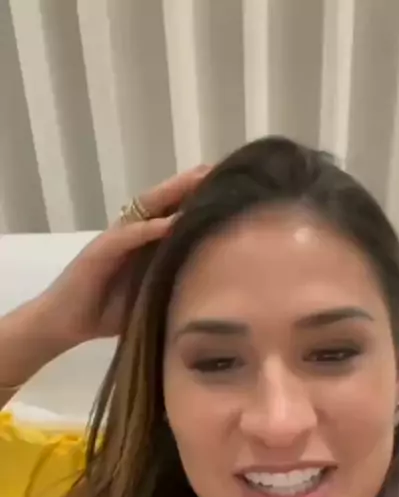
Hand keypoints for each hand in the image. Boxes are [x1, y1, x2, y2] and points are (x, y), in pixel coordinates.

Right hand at [37, 165, 208, 346]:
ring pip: (146, 209)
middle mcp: (130, 233)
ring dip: (172, 194)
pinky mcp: (98, 252)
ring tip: (199, 180)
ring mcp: (113, 239)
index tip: (230, 185)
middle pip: (163, 202)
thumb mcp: (150, 295)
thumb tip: (212, 288)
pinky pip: (127, 236)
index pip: (173, 213)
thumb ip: (172, 283)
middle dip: (189, 185)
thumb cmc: (107, 312)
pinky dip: (148, 229)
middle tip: (219, 168)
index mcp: (143, 242)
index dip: (198, 199)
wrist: (65, 323)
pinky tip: (170, 223)